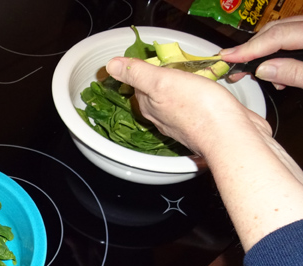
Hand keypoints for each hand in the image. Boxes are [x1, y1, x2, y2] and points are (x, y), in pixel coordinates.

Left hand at [105, 58, 270, 157]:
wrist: (230, 135)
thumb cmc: (197, 107)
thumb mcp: (161, 82)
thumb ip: (137, 73)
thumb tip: (111, 65)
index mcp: (149, 106)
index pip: (138, 83)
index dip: (144, 68)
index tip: (153, 56)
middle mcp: (162, 117)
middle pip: (156, 91)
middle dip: (162, 75)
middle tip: (173, 60)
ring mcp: (182, 122)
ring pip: (175, 98)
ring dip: (180, 84)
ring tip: (190, 70)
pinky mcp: (203, 123)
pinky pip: (195, 104)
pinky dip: (197, 94)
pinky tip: (205, 88)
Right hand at [220, 16, 302, 88]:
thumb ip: (293, 73)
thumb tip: (263, 70)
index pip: (275, 36)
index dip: (249, 49)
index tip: (228, 58)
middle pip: (274, 30)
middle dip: (251, 50)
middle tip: (234, 68)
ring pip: (280, 32)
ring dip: (263, 52)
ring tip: (258, 73)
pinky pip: (289, 36)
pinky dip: (277, 51)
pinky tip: (277, 69)